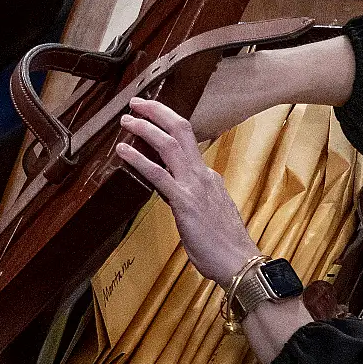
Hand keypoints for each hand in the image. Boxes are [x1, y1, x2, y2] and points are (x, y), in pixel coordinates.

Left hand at [116, 98, 256, 285]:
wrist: (239, 262)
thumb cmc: (224, 245)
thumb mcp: (211, 213)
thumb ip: (196, 199)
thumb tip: (181, 195)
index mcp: (209, 177)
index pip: (188, 142)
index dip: (168, 125)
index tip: (152, 115)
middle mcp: (203, 174)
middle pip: (182, 130)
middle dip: (158, 111)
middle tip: (137, 101)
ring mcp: (194, 186)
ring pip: (170, 144)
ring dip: (146, 127)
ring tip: (127, 119)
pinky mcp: (185, 202)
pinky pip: (158, 174)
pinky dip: (139, 158)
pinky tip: (123, 150)